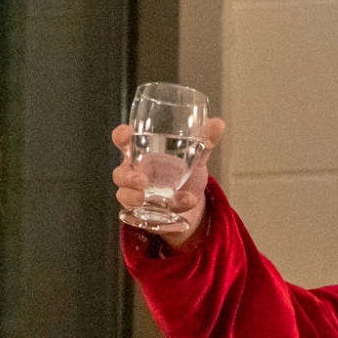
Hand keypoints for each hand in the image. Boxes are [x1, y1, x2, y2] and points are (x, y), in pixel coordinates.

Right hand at [109, 117, 224, 249]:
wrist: (193, 205)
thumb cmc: (185, 173)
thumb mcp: (197, 156)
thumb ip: (205, 140)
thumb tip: (217, 123)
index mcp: (142, 153)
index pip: (123, 141)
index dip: (121, 136)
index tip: (127, 134)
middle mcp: (135, 172)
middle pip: (120, 173)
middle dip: (128, 177)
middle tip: (142, 180)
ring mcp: (136, 194)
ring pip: (125, 196)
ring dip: (138, 198)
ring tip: (159, 199)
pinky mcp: (144, 213)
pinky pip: (146, 214)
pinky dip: (168, 208)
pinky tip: (184, 203)